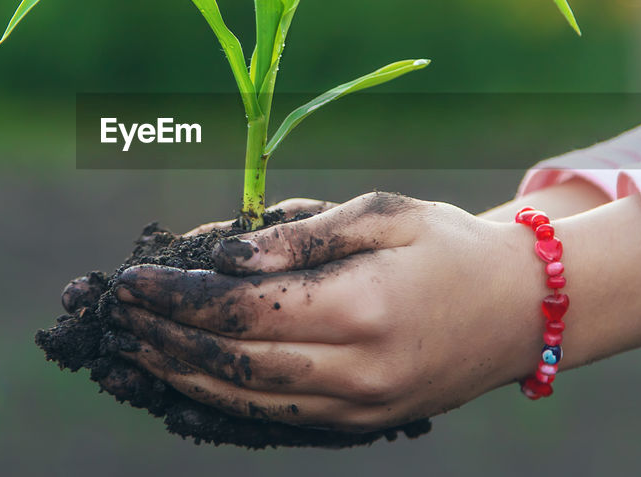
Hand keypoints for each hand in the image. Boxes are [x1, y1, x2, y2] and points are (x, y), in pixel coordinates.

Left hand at [105, 192, 640, 432]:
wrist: (521, 310)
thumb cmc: (447, 244)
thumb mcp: (381, 214)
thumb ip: (300, 236)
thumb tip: (224, 255)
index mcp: (362, 306)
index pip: (243, 310)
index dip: (178, 298)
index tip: (133, 278)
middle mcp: (358, 370)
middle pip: (233, 364)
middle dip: (165, 338)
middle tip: (119, 313)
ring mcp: (360, 409)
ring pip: (247, 403)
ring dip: (180, 376)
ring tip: (133, 349)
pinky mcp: (361, 426)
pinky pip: (276, 422)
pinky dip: (220, 405)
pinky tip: (183, 385)